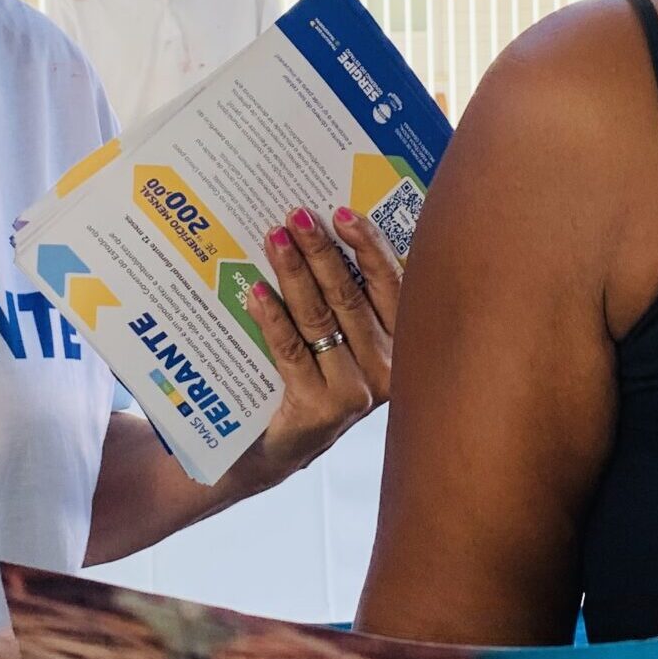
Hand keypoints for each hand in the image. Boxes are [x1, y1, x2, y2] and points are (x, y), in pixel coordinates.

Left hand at [244, 206, 404, 476]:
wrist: (279, 447)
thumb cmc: (312, 379)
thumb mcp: (339, 338)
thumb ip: (345, 296)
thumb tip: (322, 229)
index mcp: (402, 343)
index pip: (391, 284)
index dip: (367, 244)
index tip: (341, 211)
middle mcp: (388, 368)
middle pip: (350, 295)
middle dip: (320, 250)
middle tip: (295, 216)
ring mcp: (357, 390)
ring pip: (321, 317)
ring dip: (294, 272)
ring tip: (274, 239)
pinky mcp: (322, 407)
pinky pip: (292, 349)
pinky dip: (272, 317)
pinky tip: (256, 292)